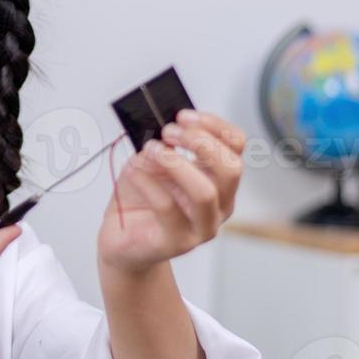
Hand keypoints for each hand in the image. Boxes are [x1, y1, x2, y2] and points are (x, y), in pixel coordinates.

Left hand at [98, 110, 244, 274]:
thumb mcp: (154, 160)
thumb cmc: (142, 196)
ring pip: (205, 193)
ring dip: (176, 163)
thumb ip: (165, 144)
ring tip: (151, 150)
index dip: (214, 125)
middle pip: (231, 168)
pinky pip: (167, 208)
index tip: (183, 115)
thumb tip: (166, 127)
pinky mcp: (177, 243)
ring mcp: (202, 227)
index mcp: (220, 178)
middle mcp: (220, 204)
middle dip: (200, 142)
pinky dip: (148, 182)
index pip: (236, 145)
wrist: (122, 237)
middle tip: (168, 131)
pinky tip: (134, 170)